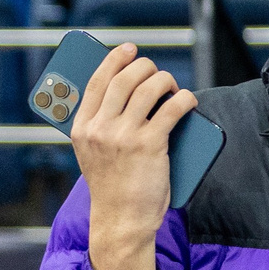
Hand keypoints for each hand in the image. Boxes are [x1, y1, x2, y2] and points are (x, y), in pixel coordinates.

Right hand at [71, 42, 197, 269]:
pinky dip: (183, 98)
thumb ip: (100, 127)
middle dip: (145, 67)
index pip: (95, 81)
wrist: (122, 220)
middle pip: (124, 79)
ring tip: (172, 87)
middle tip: (156, 72)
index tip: (128, 49)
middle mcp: (99, 128)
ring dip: (166, 80)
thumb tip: (124, 95)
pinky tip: (187, 100)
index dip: (114, 59)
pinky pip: (171, 108)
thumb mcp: (92, 154)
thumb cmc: (112, 186)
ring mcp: (124, 135)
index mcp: (81, 128)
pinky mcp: (150, 144)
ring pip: (149, 88)